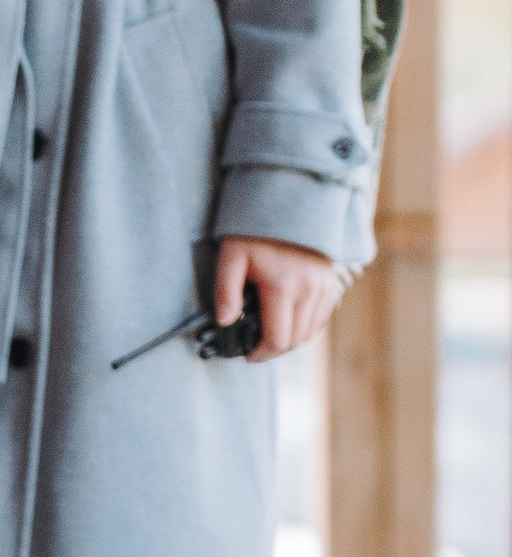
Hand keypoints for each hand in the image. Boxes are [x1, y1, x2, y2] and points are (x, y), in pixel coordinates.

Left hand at [215, 235, 353, 362]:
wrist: (290, 200)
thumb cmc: (255, 229)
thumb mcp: (231, 257)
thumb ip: (226, 293)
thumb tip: (224, 322)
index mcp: (283, 287)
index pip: (278, 339)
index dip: (261, 354)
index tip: (247, 355)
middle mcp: (310, 289)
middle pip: (296, 340)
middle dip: (274, 350)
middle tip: (255, 348)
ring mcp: (324, 285)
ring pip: (311, 331)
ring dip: (291, 340)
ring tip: (269, 336)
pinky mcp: (331, 279)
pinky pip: (323, 315)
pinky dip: (307, 326)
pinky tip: (289, 323)